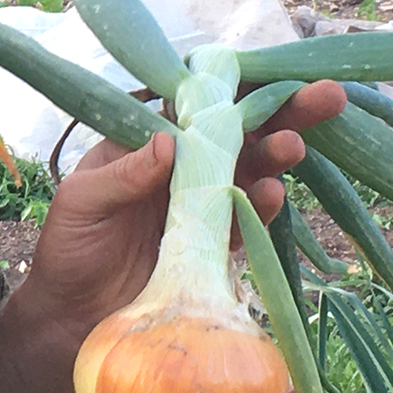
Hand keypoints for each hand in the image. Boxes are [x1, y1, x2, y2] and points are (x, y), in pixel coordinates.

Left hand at [22, 80, 346, 337]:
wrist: (70, 319)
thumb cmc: (68, 248)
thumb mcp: (81, 202)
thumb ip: (122, 174)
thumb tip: (168, 141)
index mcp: (149, 144)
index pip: (199, 105)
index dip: (239, 87)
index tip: (277, 73)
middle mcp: (183, 170)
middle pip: (240, 133)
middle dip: (283, 112)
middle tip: (324, 97)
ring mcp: (202, 208)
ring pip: (251, 173)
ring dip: (275, 156)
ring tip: (292, 145)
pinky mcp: (215, 250)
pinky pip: (247, 223)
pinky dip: (264, 209)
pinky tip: (275, 193)